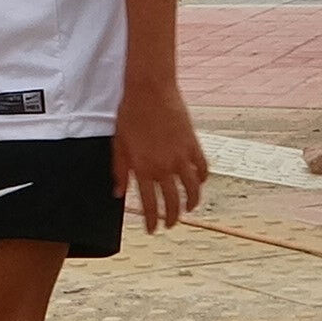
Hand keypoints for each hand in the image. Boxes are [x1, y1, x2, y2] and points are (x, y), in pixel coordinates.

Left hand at [113, 81, 210, 232]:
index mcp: (143, 169)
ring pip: (192, 189)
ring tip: (189, 209)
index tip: (153, 230)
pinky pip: (202, 168)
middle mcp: (164, 167)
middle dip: (172, 217)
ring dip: (191, 202)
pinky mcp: (193, 144)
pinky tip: (200, 183)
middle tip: (170, 224)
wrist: (149, 89)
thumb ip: (119, 170)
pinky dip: (202, 178)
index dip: (152, 221)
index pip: (149, 205)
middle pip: (172, 201)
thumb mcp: (119, 144)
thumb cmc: (130, 114)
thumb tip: (118, 193)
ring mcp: (181, 156)